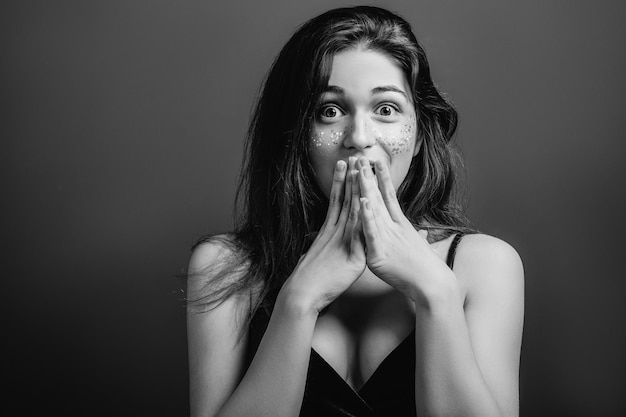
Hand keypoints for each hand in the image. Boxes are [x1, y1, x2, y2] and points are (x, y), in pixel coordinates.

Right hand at [282, 157, 365, 312]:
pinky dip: (363, 218)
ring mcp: (343, 242)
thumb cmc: (310, 280)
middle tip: (353, 157)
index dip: (341, 183)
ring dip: (356, 189)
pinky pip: (359, 234)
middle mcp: (335, 233)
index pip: (337, 202)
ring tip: (359, 170)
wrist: (303, 294)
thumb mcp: (319, 258)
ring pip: (352, 211)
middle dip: (349, 178)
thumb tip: (320, 244)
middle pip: (344, 200)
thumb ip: (325, 248)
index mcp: (329, 232)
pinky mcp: (352, 256)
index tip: (344, 166)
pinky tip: (367, 203)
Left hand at [356, 157, 453, 302]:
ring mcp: (387, 240)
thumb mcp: (420, 250)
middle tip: (361, 156)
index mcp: (401, 226)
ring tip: (358, 170)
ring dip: (364, 189)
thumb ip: (418, 239)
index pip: (389, 197)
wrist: (434, 287)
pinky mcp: (380, 255)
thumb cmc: (428, 271)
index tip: (377, 161)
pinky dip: (366, 217)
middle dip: (369, 177)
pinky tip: (362, 202)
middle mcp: (394, 229)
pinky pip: (371, 233)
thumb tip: (422, 234)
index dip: (382, 179)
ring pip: (373, 210)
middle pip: (379, 198)